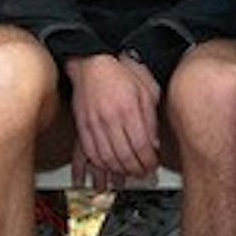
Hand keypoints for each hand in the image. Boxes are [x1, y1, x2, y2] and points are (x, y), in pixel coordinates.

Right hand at [66, 52, 160, 186]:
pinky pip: (90, 153)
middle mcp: (110, 118)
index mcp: (128, 108)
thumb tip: (154, 143)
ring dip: (119, 170)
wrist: (91, 63)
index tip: (153, 164)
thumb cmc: (120, 72)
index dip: (148, 160)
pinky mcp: (82, 126)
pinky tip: (109, 166)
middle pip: (124, 156)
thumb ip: (151, 118)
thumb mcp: (146, 89)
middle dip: (136, 170)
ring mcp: (94, 124)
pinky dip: (100, 164)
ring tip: (129, 173)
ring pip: (107, 158)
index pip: (141, 145)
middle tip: (143, 172)